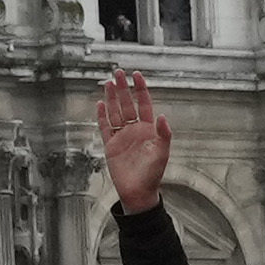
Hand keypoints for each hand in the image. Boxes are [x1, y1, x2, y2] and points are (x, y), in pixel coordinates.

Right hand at [98, 67, 174, 220]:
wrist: (138, 192)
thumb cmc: (153, 174)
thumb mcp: (162, 153)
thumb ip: (164, 134)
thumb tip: (163, 116)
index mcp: (149, 129)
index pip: (144, 104)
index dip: (141, 89)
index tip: (137, 75)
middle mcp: (135, 130)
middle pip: (127, 104)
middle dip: (123, 88)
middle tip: (117, 72)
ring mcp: (122, 137)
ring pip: (116, 112)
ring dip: (112, 98)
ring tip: (108, 83)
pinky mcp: (111, 145)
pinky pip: (105, 127)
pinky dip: (102, 116)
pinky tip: (100, 104)